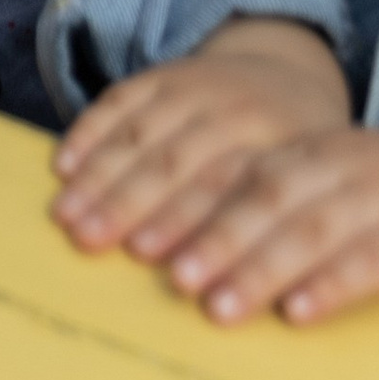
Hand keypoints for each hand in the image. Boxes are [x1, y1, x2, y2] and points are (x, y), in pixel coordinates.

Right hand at [52, 20, 352, 262]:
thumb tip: (279, 307)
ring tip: (67, 216)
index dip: (194, 229)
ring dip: (99, 174)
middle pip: (174, 161)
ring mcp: (194, 85)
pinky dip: (88, 131)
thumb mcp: (315, 193)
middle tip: (89, 242)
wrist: (287, 72)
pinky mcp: (162, 74)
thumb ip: (290, 237)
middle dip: (129, 204)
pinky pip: (119, 99)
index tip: (164, 271)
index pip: (228, 190)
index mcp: (280, 146)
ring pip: (140, 132)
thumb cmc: (300, 161)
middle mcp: (234, 110)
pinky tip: (63, 165)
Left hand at [119, 127, 378, 330]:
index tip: (138, 245)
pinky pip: (373, 261)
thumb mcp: (334, 190)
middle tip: (169, 278)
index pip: (237, 173)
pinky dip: (332, 285)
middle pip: (265, 198)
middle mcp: (342, 164)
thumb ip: (275, 207)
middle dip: (212, 237)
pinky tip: (299, 315)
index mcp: (311, 150)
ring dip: (261, 268)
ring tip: (218, 308)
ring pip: (312, 230)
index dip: (186, 206)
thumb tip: (182, 249)